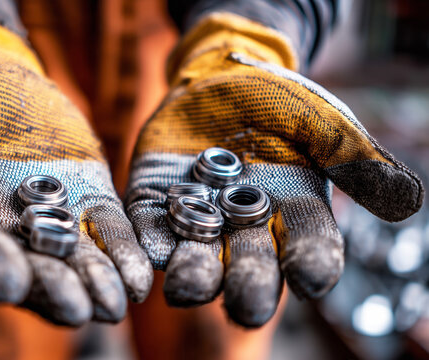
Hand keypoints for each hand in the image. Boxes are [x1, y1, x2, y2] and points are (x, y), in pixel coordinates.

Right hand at [0, 13, 151, 325]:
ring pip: (71, 256)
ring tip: (113, 304)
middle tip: (75, 310)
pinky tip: (140, 277)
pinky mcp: (86, 197)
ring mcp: (49, 214)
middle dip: (50, 287)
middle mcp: (3, 226)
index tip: (7, 283)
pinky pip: (106, 229)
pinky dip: (122, 253)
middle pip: (26, 264)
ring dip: (94, 281)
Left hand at [126, 13, 422, 326]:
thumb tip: (405, 196)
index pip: (310, 247)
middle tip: (247, 310)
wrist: (221, 78)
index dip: (312, 264)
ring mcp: (201, 216)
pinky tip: (150, 252)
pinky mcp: (158, 201)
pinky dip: (151, 239)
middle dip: (249, 286)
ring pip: (198, 256)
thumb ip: (352, 157)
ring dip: (194, 274)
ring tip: (187, 290)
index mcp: (295, 212)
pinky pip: (152, 226)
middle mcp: (247, 226)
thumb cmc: (281, 102)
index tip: (311, 280)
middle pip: (251, 266)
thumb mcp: (320, 121)